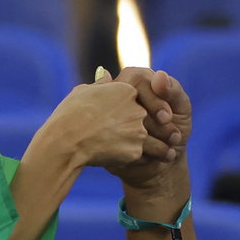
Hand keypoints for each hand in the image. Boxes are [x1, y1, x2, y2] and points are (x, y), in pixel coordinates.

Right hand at [38, 75, 166, 168]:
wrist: (65, 142)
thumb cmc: (69, 116)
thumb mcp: (83, 92)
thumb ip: (100, 85)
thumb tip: (105, 74)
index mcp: (126, 88)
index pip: (146, 94)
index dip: (155, 105)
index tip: (163, 115)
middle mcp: (136, 107)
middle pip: (154, 118)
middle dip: (164, 128)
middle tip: (174, 136)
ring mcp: (137, 129)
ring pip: (158, 140)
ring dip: (164, 147)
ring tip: (169, 154)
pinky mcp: (135, 149)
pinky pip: (147, 156)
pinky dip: (150, 162)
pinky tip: (152, 165)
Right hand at [108, 67, 191, 189]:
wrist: (165, 162)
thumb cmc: (175, 127)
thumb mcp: (180, 106)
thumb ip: (174, 90)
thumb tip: (160, 76)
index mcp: (132, 81)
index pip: (136, 81)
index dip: (154, 101)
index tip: (167, 118)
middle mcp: (115, 97)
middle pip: (131, 107)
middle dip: (158, 127)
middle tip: (175, 136)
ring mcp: (106, 121)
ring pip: (126, 130)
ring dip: (154, 144)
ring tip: (169, 150)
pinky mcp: (105, 145)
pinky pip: (121, 148)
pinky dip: (142, 157)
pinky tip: (154, 159)